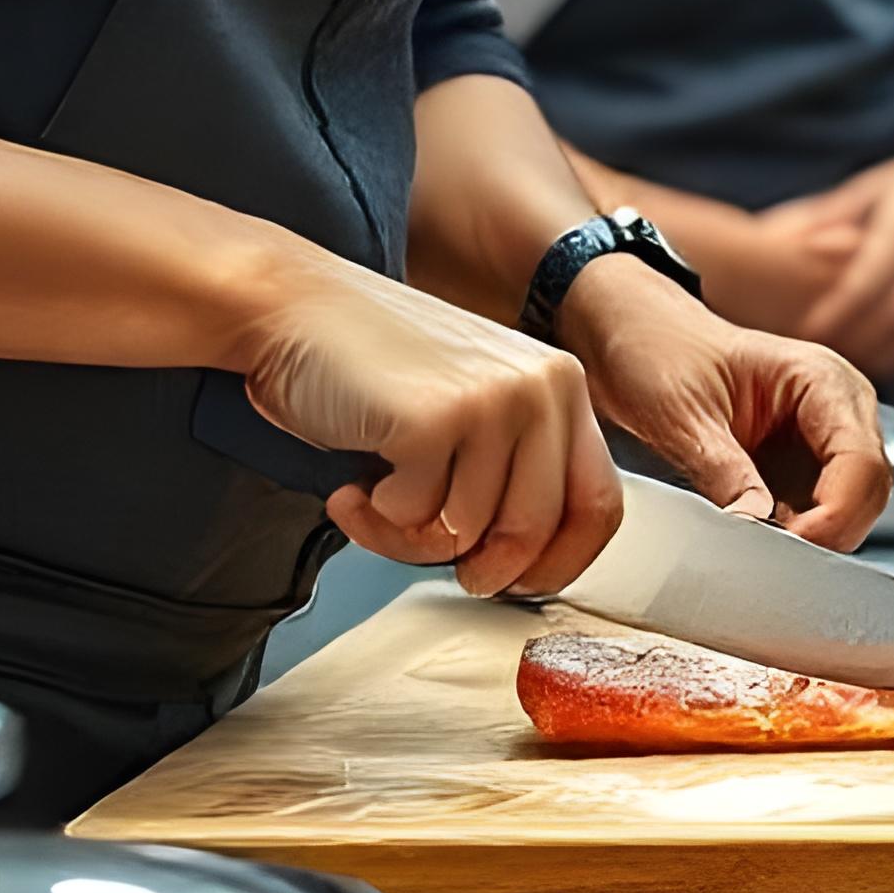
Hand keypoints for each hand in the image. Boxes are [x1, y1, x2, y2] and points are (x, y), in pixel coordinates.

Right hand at [229, 249, 622, 598]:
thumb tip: (526, 564)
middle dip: (477, 565)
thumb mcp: (475, 406)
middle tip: (423, 544)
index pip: (599, 503)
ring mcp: (492, 401)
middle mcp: (541, 388)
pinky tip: (354, 483)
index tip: (517, 582)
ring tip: (373, 495)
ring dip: (405, 538)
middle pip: (535, 531)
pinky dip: (372, 519)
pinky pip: (414, 519)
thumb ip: (513, 467)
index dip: (559, 562)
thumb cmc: (374, 366)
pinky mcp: (435, 420)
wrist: (294, 310)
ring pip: (469, 533)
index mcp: (561, 385)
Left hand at [555, 259, 890, 547]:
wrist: (634, 338)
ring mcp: (823, 437)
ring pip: (852, 506)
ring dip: (816, 536)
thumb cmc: (660, 352)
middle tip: (774, 562)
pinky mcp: (801, 464)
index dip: (835, 514)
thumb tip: (753, 525)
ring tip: (762, 552)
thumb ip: (724, 471)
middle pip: (869, 488)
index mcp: (821, 380)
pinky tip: (760, 542)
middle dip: (830, 531)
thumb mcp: (682, 415)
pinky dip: (798, 534)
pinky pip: (819, 510)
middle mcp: (838, 407)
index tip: (789, 549)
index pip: (860, 460)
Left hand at [770, 145, 893, 378]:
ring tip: (849, 371)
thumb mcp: (870, 187)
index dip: (837, 309)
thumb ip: (828, 215)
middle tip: (821, 360)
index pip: (867, 278)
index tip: (807, 331)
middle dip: (857, 340)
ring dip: (884, 353)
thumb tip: (789, 243)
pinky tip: (885, 365)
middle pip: (893, 312)